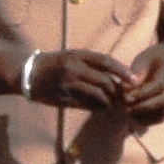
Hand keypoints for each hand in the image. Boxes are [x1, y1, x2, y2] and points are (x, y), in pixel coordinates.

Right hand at [26, 46, 145, 113]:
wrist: (29, 73)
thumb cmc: (56, 64)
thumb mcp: (73, 57)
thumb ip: (92, 64)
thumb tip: (117, 76)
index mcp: (78, 55)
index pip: (105, 61)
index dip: (122, 70)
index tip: (134, 79)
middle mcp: (74, 68)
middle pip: (105, 81)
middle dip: (117, 91)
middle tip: (123, 97)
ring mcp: (68, 84)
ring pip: (98, 95)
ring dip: (108, 102)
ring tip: (111, 104)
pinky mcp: (63, 97)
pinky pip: (86, 105)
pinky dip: (96, 107)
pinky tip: (98, 107)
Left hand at [109, 39, 163, 118]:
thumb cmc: (154, 59)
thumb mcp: (145, 58)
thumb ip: (138, 71)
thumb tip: (129, 86)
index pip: (158, 85)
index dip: (142, 93)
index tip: (126, 97)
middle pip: (163, 102)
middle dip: (143, 107)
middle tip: (126, 108)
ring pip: (163, 114)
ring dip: (145, 118)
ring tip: (129, 116)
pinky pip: (161, 118)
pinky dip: (148, 122)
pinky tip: (134, 121)